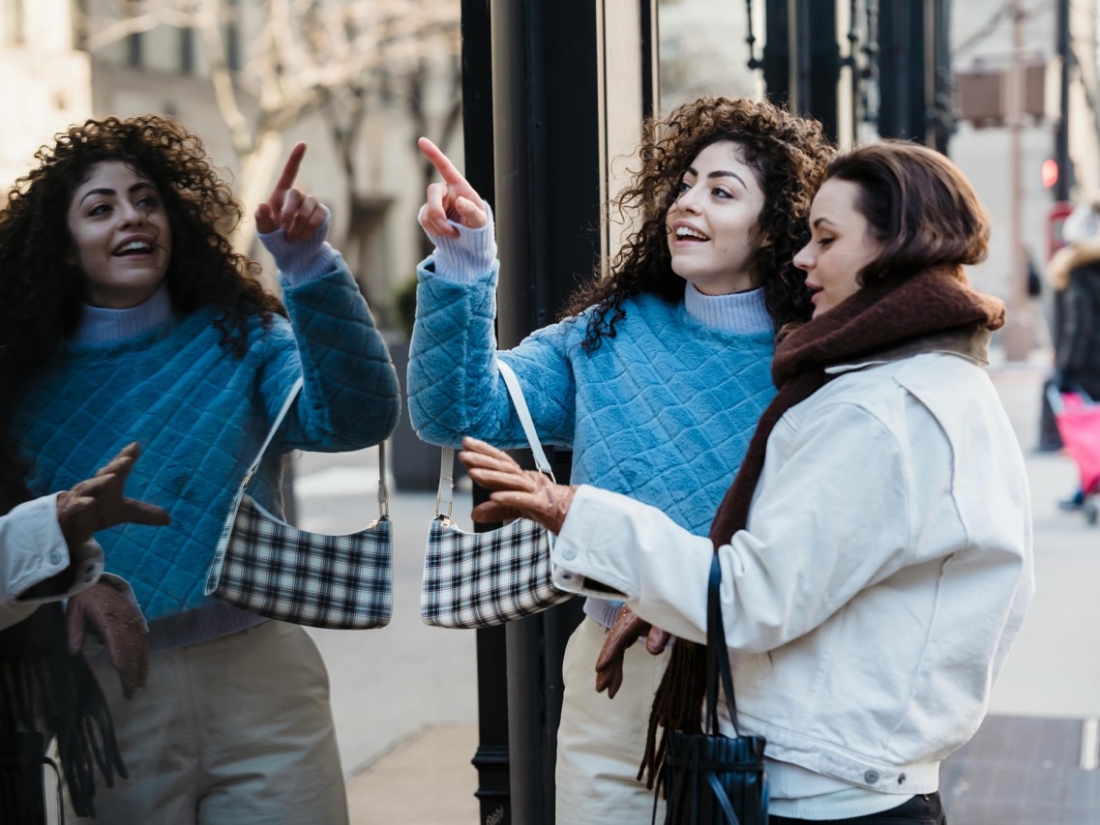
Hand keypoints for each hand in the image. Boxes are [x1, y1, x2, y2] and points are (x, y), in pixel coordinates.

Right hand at [56, 442, 170, 548]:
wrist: (70, 524)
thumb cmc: (98, 511)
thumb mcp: (123, 513)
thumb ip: (144, 513)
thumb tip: (169, 519)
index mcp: (109, 484)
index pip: (119, 468)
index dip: (126, 457)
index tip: (136, 445)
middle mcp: (95, 487)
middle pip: (105, 474)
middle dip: (115, 466)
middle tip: (127, 460)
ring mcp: (81, 497)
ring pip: (89, 487)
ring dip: (100, 482)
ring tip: (112, 478)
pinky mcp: (71, 510)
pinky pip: (76, 505)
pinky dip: (82, 503)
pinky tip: (90, 502)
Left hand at [66, 582, 148, 698]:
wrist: (97, 580)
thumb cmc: (83, 598)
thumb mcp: (73, 611)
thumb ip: (73, 631)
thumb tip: (73, 653)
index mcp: (108, 617)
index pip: (117, 640)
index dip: (121, 656)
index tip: (123, 673)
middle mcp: (125, 620)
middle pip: (132, 648)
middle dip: (132, 671)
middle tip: (130, 692)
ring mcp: (133, 621)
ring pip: (141, 646)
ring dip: (142, 666)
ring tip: (140, 685)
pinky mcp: (136, 621)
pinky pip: (143, 641)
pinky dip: (144, 656)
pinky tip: (143, 668)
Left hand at [255, 143, 329, 241]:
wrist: (292, 251)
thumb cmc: (274, 236)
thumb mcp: (264, 229)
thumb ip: (261, 218)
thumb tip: (262, 205)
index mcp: (281, 194)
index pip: (290, 172)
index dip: (295, 158)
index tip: (303, 144)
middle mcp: (298, 195)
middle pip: (296, 194)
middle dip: (289, 213)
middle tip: (284, 231)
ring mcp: (311, 204)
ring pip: (308, 207)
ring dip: (299, 224)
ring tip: (292, 238)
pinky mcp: (322, 214)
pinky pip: (319, 216)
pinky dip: (310, 228)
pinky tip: (304, 236)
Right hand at [418, 137, 487, 236]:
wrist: (469, 238)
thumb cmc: (477, 224)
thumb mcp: (480, 220)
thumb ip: (472, 211)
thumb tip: (460, 202)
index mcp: (458, 185)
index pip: (445, 167)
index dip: (433, 154)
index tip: (421, 140)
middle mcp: (444, 191)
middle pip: (432, 193)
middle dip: (438, 212)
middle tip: (449, 229)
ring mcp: (434, 202)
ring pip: (428, 211)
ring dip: (440, 227)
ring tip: (454, 233)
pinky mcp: (427, 214)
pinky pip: (425, 221)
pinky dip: (435, 231)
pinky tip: (446, 234)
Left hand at [458, 437, 575, 532]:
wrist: (578, 516)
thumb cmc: (549, 509)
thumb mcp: (518, 509)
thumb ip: (497, 510)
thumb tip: (475, 514)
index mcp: (523, 477)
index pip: (501, 461)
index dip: (484, 450)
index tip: (467, 443)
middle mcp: (529, 480)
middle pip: (504, 467)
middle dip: (483, 459)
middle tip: (465, 454)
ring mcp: (537, 492)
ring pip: (512, 481)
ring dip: (492, 476)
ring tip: (473, 473)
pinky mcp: (543, 506)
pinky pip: (524, 501)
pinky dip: (509, 498)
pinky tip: (494, 497)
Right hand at [594, 606, 670, 698]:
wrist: (667, 591)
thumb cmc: (666, 600)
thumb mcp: (667, 615)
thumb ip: (661, 631)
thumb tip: (653, 650)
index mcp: (633, 616)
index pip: (618, 635)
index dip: (609, 652)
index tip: (600, 667)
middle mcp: (625, 621)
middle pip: (614, 646)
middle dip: (607, 668)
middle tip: (601, 689)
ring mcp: (627, 625)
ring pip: (616, 649)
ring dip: (612, 669)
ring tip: (609, 689)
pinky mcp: (631, 629)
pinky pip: (622, 647)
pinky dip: (618, 662)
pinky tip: (615, 674)